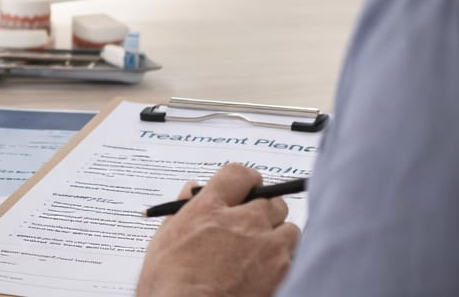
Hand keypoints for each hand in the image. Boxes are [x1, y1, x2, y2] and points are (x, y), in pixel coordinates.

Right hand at [136, 162, 300, 296]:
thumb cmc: (170, 285)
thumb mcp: (163, 241)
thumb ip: (182, 209)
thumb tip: (191, 191)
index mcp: (210, 208)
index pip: (239, 174)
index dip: (245, 182)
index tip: (246, 190)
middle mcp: (242, 221)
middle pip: (271, 201)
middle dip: (265, 212)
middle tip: (254, 227)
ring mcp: (266, 246)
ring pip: (289, 229)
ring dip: (279, 238)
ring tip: (262, 255)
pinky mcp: (282, 272)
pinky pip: (294, 258)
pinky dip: (285, 264)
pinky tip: (267, 274)